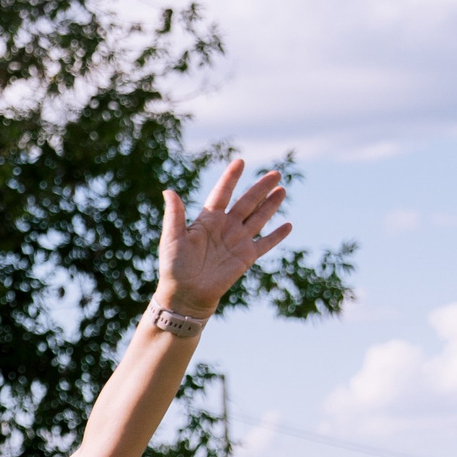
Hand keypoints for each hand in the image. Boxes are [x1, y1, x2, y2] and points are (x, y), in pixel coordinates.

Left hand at [158, 157, 292, 317]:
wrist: (185, 294)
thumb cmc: (174, 267)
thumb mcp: (171, 239)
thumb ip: (174, 216)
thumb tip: (168, 191)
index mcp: (207, 220)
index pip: (222, 193)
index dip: (231, 178)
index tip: (240, 162)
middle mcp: (225, 227)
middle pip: (247, 202)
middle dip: (261, 188)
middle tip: (276, 173)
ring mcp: (237, 241)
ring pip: (259, 218)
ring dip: (271, 204)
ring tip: (282, 189)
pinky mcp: (246, 257)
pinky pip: (265, 243)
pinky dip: (277, 235)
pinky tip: (288, 225)